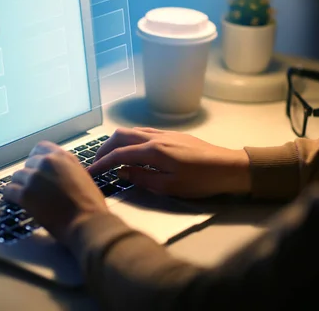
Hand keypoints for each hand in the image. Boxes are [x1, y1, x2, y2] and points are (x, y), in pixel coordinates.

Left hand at [3, 141, 107, 244]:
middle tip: (35, 189)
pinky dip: (11, 197)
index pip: (40, 148)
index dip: (36, 159)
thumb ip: (66, 168)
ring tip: (28, 198)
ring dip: (20, 186)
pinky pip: (8, 191)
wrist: (88, 222)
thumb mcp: (82, 176)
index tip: (36, 168)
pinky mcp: (25, 194)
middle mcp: (47, 163)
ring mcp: (35, 177)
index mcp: (63, 157)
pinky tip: (16, 203)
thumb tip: (56, 172)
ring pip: (17, 177)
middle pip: (27, 164)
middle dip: (30, 176)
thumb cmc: (90, 204)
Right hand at [87, 128, 250, 197]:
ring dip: (117, 142)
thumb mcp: (169, 187)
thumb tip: (122, 172)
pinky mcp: (172, 135)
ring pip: (132, 131)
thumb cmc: (201, 181)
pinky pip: (144, 132)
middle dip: (105, 148)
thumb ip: (143, 178)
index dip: (101, 163)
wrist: (228, 167)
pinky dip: (131, 139)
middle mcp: (156, 137)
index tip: (89, 172)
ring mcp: (165, 133)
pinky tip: (133, 151)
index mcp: (153, 150)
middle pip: (121, 135)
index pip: (119, 154)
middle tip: (96, 162)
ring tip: (110, 156)